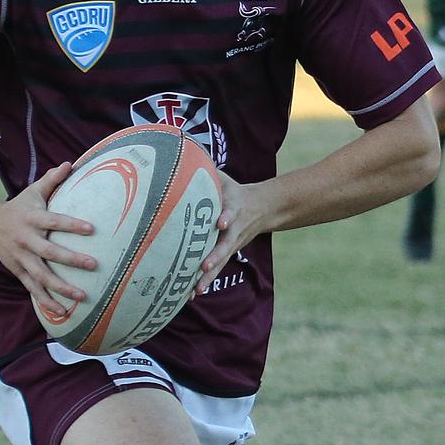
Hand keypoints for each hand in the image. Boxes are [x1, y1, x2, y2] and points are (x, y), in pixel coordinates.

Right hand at [0, 162, 95, 315]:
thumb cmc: (19, 206)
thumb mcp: (33, 191)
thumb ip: (52, 180)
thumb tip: (71, 163)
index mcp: (32, 219)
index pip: (54, 221)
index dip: (71, 225)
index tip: (92, 229)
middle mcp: (26, 240)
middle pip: (49, 252)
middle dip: (71, 260)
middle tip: (94, 265)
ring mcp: (21, 258)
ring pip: (41, 276)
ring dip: (62, 287)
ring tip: (83, 296)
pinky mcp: (18, 271)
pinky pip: (33, 289)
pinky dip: (46, 301)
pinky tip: (62, 312)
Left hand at [195, 172, 262, 294]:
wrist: (263, 208)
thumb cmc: (234, 190)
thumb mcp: (224, 178)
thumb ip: (205, 169)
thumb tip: (181, 150)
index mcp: (232, 207)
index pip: (230, 211)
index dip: (226, 216)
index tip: (221, 222)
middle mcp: (233, 228)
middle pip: (226, 244)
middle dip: (215, 255)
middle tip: (204, 265)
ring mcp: (231, 243)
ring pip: (221, 261)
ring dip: (209, 275)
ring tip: (197, 288)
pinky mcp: (228, 253)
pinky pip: (216, 269)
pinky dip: (205, 281)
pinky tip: (192, 294)